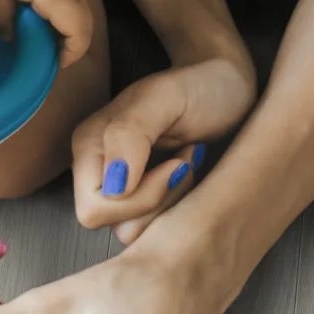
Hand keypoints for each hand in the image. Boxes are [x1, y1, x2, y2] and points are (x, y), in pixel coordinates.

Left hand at [0, 0, 95, 65]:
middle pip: (80, 28)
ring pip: (77, 12)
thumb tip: (9, 38)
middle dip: (60, 43)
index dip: (67, 56)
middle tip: (32, 46)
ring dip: (58, 23)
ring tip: (28, 21)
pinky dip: (59, 5)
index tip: (46, 62)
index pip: (78, 37)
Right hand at [72, 55, 255, 241]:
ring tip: (187, 164)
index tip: (176, 164)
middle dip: (158, 202)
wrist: (224, 82)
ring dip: (170, 203)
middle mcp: (96, 168)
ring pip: (135, 230)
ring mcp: (119, 182)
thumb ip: (131, 134)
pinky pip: (154, 225)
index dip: (139, 199)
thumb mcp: (165, 98)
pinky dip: (177, 203)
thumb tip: (113, 185)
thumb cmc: (200, 85)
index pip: (94, 209)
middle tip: (184, 164)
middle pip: (113, 224)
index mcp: (88, 145)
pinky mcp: (142, 192)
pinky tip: (187, 170)